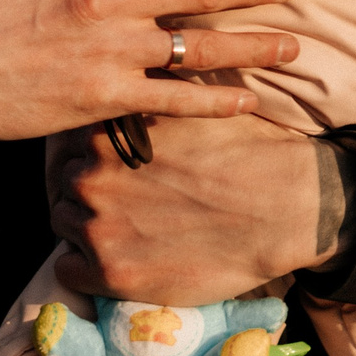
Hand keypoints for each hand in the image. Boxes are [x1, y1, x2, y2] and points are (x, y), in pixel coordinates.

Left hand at [47, 118, 354, 304]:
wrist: (290, 208)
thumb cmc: (251, 153)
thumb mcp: (197, 106)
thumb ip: (154, 99)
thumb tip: (134, 82)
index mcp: (109, 135)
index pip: (73, 142)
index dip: (96, 153)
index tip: (117, 164)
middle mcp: (93, 178)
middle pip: (67, 182)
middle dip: (92, 189)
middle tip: (128, 199)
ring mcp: (99, 227)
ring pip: (65, 224)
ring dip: (89, 226)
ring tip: (130, 228)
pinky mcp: (111, 274)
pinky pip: (67, 270)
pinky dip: (87, 267)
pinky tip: (121, 258)